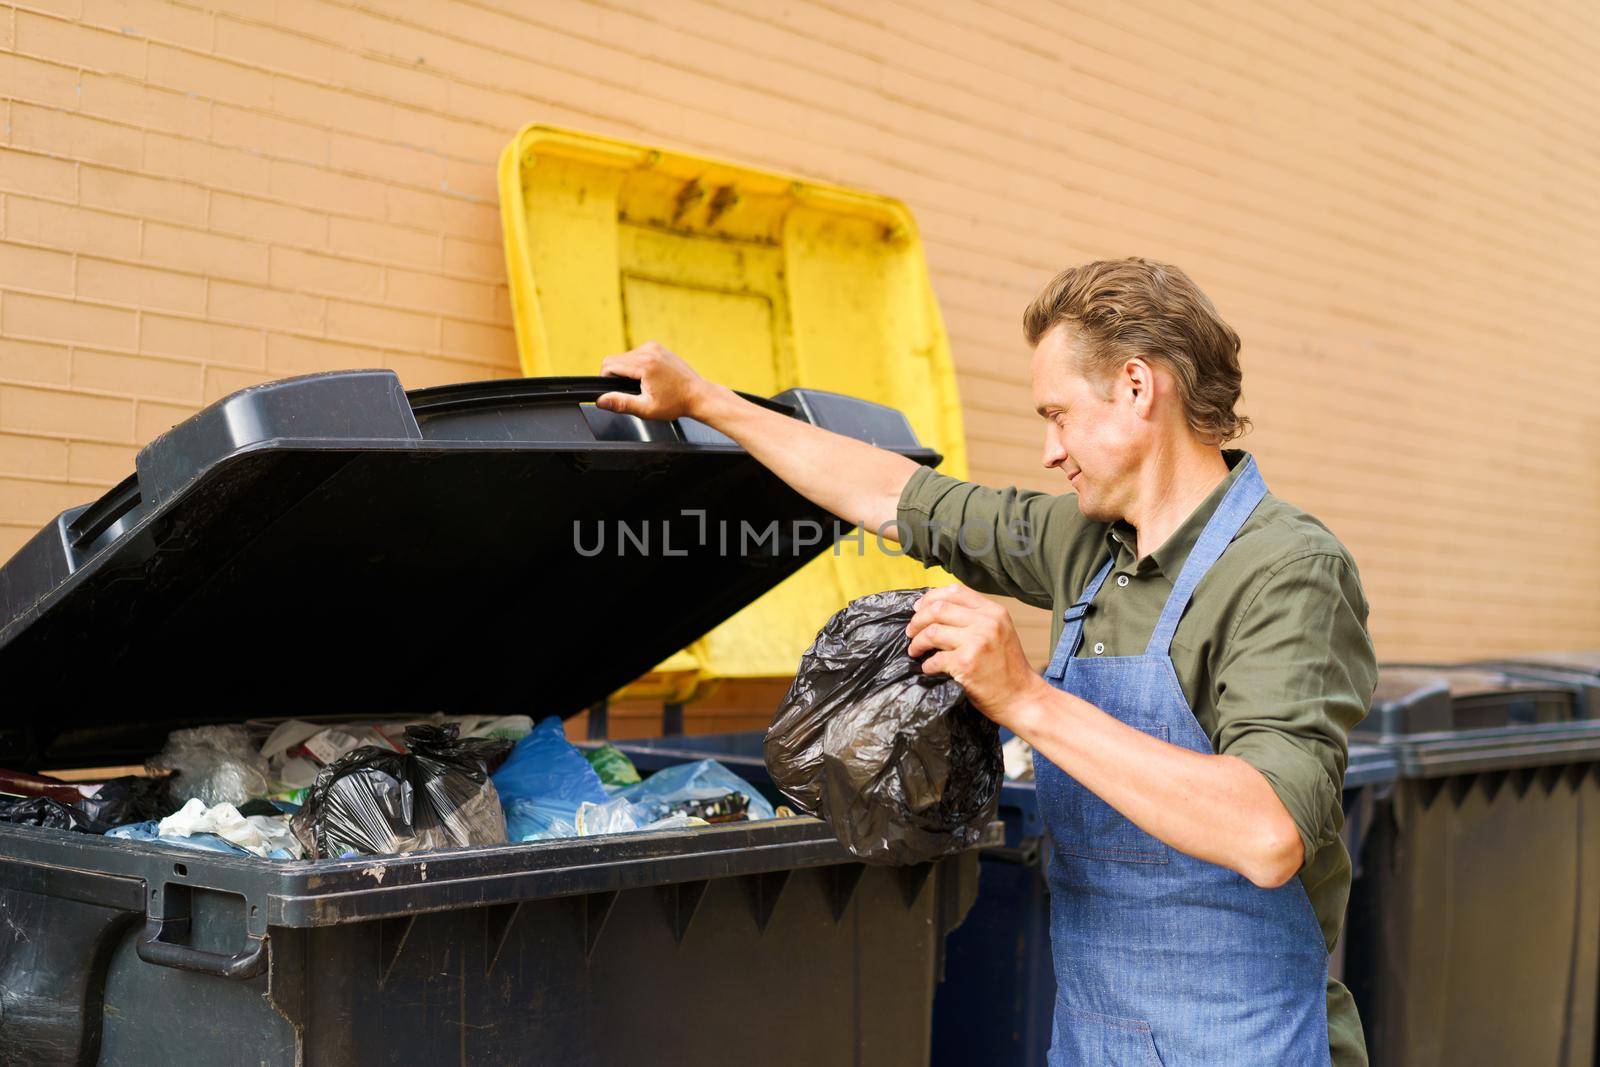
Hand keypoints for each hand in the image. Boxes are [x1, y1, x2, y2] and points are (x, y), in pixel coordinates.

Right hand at [597, 341, 713, 420]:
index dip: (606, 379)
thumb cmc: (676, 403)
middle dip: (617, 376)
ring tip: (642, 386)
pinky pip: (636, 354)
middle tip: (632, 392)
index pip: (609, 364)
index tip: (615, 392)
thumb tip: (601, 401)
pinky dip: (636, 366)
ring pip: (625, 357)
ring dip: (627, 371)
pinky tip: (648, 378)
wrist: (698, 395)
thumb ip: (621, 404)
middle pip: (615, 359)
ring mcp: (654, 346)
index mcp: (645, 364)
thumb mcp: (646, 409)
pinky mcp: (657, 347)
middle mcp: (649, 350)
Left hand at [905, 584, 1047, 728]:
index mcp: (994, 611)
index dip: (931, 597)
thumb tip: (934, 608)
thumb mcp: (999, 632)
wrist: (1022, 697)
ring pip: (932, 631)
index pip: (955, 591)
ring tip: (915, 650)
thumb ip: (975, 618)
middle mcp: (987, 622)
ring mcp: (977, 642)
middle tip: (911, 632)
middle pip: (938, 609)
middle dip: (918, 620)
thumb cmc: (1006, 667)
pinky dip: (926, 664)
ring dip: (917, 642)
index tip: (919, 608)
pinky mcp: (966, 663)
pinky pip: (934, 659)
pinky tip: (929, 668)